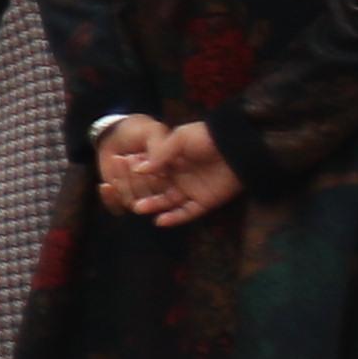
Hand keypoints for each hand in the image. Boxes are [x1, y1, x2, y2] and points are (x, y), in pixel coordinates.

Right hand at [94, 115, 242, 227]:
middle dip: (140, 191)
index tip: (118, 172)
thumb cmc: (208, 137)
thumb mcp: (180, 138)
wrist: (239, 147)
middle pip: (155, 187)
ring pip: (168, 201)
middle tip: (124, 194)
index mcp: (172, 160)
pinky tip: (160, 220)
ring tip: (139, 208)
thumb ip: (160, 154)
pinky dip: (175, 218)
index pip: (149, 169)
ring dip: (154, 206)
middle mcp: (180, 176)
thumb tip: (138, 169)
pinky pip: (187, 213)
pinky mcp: (205, 202)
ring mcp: (192, 190)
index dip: (134, 171)